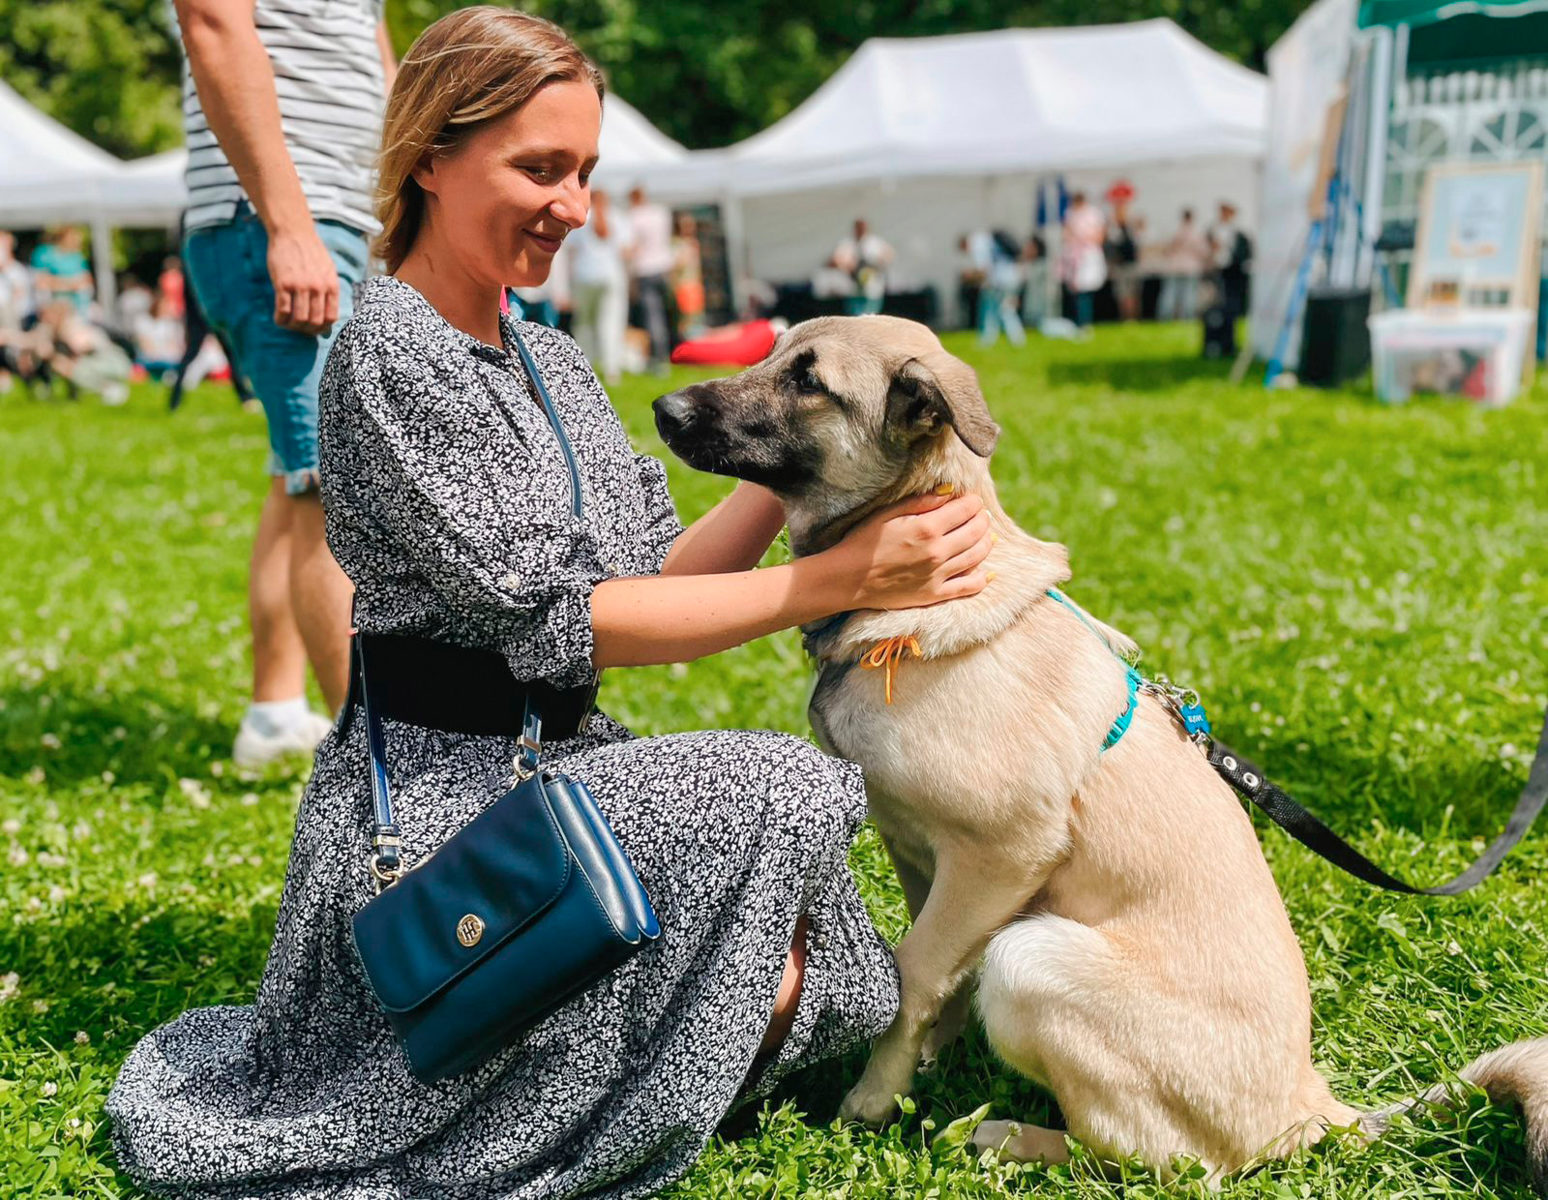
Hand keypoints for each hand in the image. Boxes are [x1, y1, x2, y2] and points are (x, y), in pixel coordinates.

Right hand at [267, 225, 340, 335]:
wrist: (293, 232)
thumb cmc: (310, 251)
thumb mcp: (328, 270)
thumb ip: (329, 291)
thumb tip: (329, 317)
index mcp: (332, 286)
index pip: (331, 318)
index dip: (322, 328)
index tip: (314, 328)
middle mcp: (318, 288)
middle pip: (315, 322)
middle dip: (307, 330)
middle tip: (298, 327)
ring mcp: (301, 286)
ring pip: (299, 319)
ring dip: (292, 326)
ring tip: (287, 323)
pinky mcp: (283, 283)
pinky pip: (283, 310)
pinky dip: (280, 319)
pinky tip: (278, 318)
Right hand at [819, 491, 992, 611]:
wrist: (847, 579)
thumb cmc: (863, 542)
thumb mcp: (887, 513)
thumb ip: (921, 502)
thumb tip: (950, 491)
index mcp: (927, 528)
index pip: (966, 509)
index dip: (973, 502)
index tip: (971, 499)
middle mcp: (937, 552)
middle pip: (977, 531)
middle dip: (982, 519)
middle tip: (980, 515)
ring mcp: (938, 575)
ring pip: (978, 556)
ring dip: (986, 542)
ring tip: (985, 536)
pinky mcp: (935, 595)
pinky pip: (969, 587)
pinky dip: (982, 578)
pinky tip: (986, 571)